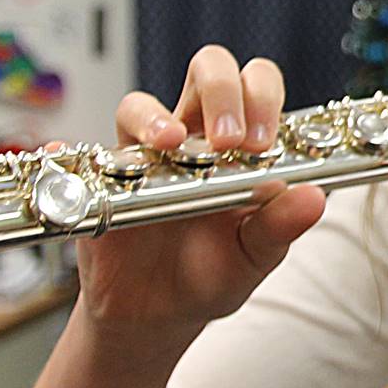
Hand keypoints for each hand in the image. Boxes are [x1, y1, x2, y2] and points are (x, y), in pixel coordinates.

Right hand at [76, 45, 324, 344]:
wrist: (158, 316)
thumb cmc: (211, 275)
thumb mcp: (255, 257)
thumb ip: (281, 227)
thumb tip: (314, 199)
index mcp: (241, 148)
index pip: (257, 87)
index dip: (262, 97)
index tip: (263, 141)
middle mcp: (195, 139)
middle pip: (206, 71)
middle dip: (222, 89)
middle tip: (231, 141)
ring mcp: (145, 156)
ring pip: (140, 106)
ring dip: (154, 117)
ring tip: (172, 144)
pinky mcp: (104, 182)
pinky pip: (80, 155)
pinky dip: (73, 153)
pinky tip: (76, 159)